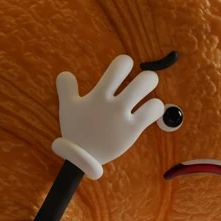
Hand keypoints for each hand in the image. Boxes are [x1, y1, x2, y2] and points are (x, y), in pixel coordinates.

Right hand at [51, 55, 164, 179]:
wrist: (81, 157)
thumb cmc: (75, 130)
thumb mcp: (67, 107)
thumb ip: (66, 88)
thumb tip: (65, 73)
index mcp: (99, 95)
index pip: (119, 67)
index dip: (125, 63)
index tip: (125, 68)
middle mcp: (114, 104)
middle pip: (143, 80)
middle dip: (148, 77)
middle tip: (145, 81)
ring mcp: (125, 118)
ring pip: (152, 99)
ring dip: (153, 95)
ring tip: (148, 95)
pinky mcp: (133, 130)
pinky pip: (152, 113)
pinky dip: (155, 108)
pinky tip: (150, 109)